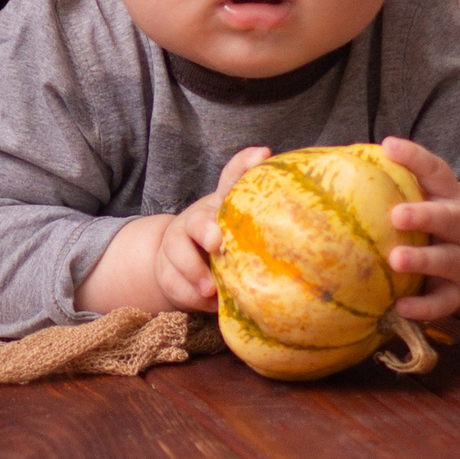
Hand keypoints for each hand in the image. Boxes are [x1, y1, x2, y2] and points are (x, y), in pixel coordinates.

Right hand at [74, 144, 267, 314]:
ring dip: (195, 271)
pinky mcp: (167, 269)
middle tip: (216, 242)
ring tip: (211, 289)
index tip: (262, 154)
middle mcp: (196, 219)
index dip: (245, 165)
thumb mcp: (239, 227)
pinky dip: (191, 295)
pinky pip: (174, 282)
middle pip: (197, 219)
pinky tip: (209, 304)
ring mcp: (176, 244)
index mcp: (219, 205)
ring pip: (178, 253)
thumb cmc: (221, 242)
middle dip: (205, 229)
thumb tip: (293, 195)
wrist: (178, 262)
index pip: (232, 176)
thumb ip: (261, 215)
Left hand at [377, 137, 459, 329]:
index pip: (438, 171)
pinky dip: (424, 307)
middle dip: (425, 216)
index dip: (415, 158)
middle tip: (397, 215)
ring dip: (423, 260)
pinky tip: (401, 307)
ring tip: (395, 260)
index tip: (388, 146)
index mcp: (453, 197)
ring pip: (447, 260)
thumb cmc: (442, 221)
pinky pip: (443, 302)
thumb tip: (341, 160)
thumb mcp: (434, 197)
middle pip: (450, 219)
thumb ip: (402, 183)